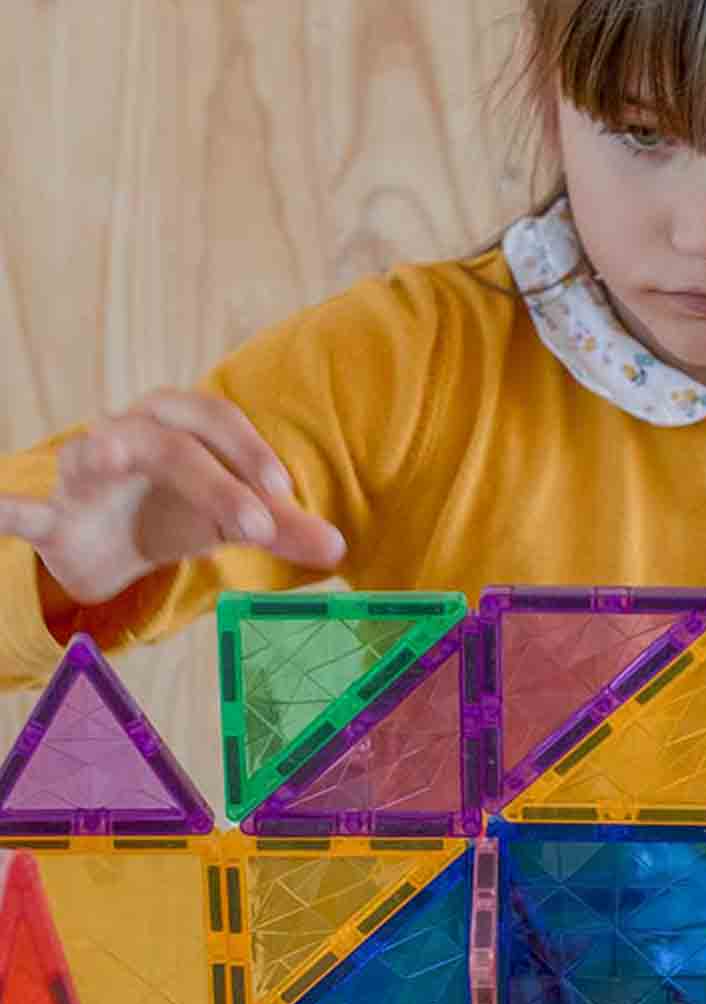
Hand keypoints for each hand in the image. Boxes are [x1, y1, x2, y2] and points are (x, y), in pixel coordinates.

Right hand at [0, 388, 347, 605]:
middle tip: (258, 528)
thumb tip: (338, 546)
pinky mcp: (51, 515)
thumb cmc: (174, 513)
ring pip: (93, 453)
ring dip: (99, 455)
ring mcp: (85, 473)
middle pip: (170, 442)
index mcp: (176, 425)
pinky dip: (7, 505)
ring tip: (103, 455)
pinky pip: (24, 506)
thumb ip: (283, 528)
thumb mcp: (231, 520)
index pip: (215, 420)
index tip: (285, 495)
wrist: (107, 545)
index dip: (249, 451)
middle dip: (214, 481)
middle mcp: (128, 435)